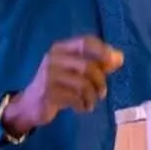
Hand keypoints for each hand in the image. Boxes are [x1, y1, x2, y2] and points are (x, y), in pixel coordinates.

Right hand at [1, 35, 123, 136]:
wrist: (30, 105)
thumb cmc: (60, 85)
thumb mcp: (78, 72)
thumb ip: (99, 64)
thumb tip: (119, 57)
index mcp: (61, 48)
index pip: (86, 41)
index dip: (103, 50)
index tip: (114, 61)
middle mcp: (53, 58)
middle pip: (88, 66)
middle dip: (100, 81)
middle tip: (102, 92)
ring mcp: (49, 75)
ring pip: (83, 83)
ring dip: (92, 96)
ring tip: (91, 102)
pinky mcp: (47, 93)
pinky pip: (75, 98)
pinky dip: (83, 105)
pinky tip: (82, 108)